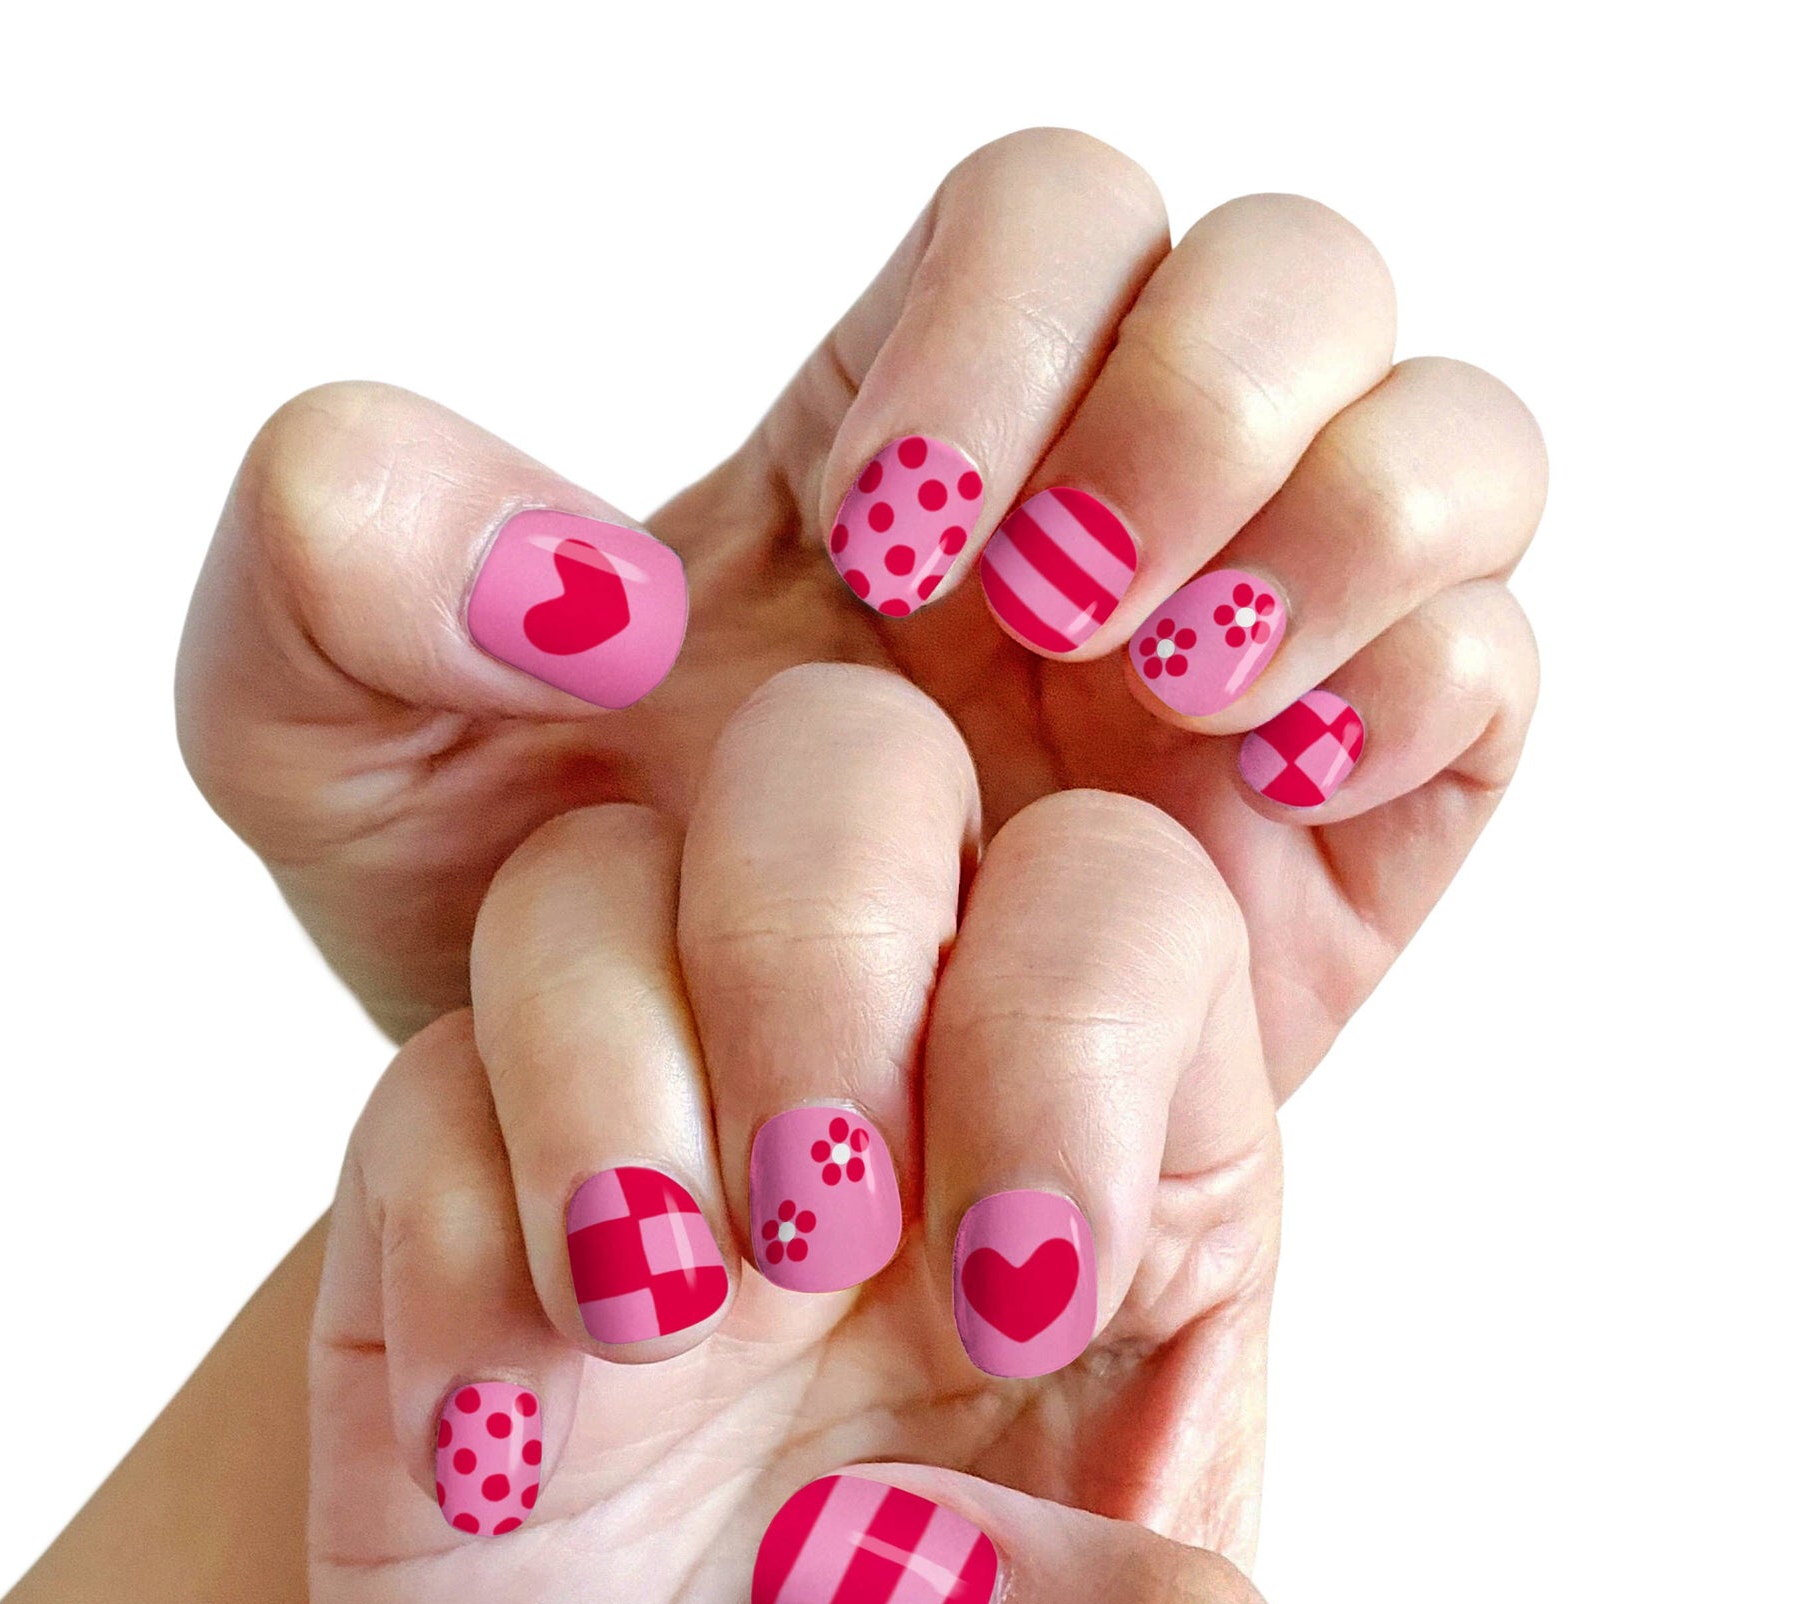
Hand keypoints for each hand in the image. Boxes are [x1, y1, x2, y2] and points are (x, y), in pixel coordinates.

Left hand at [179, 128, 1542, 1092]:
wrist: (649, 1179)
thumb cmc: (494, 942)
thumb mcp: (317, 738)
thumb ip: (336, 556)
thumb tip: (601, 571)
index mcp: (899, 443)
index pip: (1056, 222)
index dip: (1017, 325)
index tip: (898, 542)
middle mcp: (1098, 523)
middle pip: (1293, 287)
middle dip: (1204, 417)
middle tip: (1056, 618)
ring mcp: (1237, 674)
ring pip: (1444, 450)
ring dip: (1342, 536)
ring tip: (1168, 699)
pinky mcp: (1341, 840)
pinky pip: (1488, 682)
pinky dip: (1424, 690)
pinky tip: (1264, 784)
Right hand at [310, 668, 1382, 1603]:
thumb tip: (924, 1570)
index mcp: (1120, 1207)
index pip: (1120, 909)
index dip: (1066, 1018)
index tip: (1008, 1295)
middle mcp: (880, 1131)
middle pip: (853, 786)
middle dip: (820, 941)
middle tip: (813, 1234)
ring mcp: (652, 1175)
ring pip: (600, 889)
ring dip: (612, 1058)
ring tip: (658, 1320)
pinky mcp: (448, 1261)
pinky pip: (414, 1096)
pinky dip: (455, 1212)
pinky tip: (517, 1429)